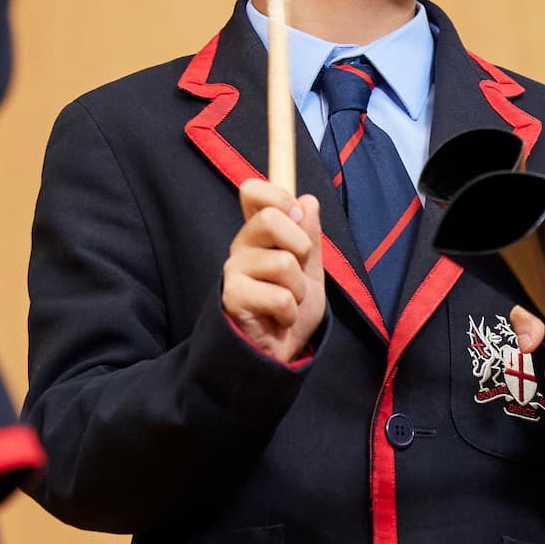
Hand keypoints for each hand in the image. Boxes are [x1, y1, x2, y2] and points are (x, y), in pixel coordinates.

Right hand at [222, 179, 325, 364]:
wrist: (280, 351)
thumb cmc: (290, 307)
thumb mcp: (311, 269)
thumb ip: (309, 235)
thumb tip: (308, 200)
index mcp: (259, 233)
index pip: (253, 192)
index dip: (278, 195)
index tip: (296, 214)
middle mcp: (242, 246)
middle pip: (269, 218)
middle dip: (300, 245)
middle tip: (299, 268)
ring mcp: (234, 271)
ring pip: (282, 263)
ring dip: (299, 289)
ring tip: (290, 302)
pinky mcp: (233, 297)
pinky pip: (279, 297)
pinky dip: (290, 312)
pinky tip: (279, 319)